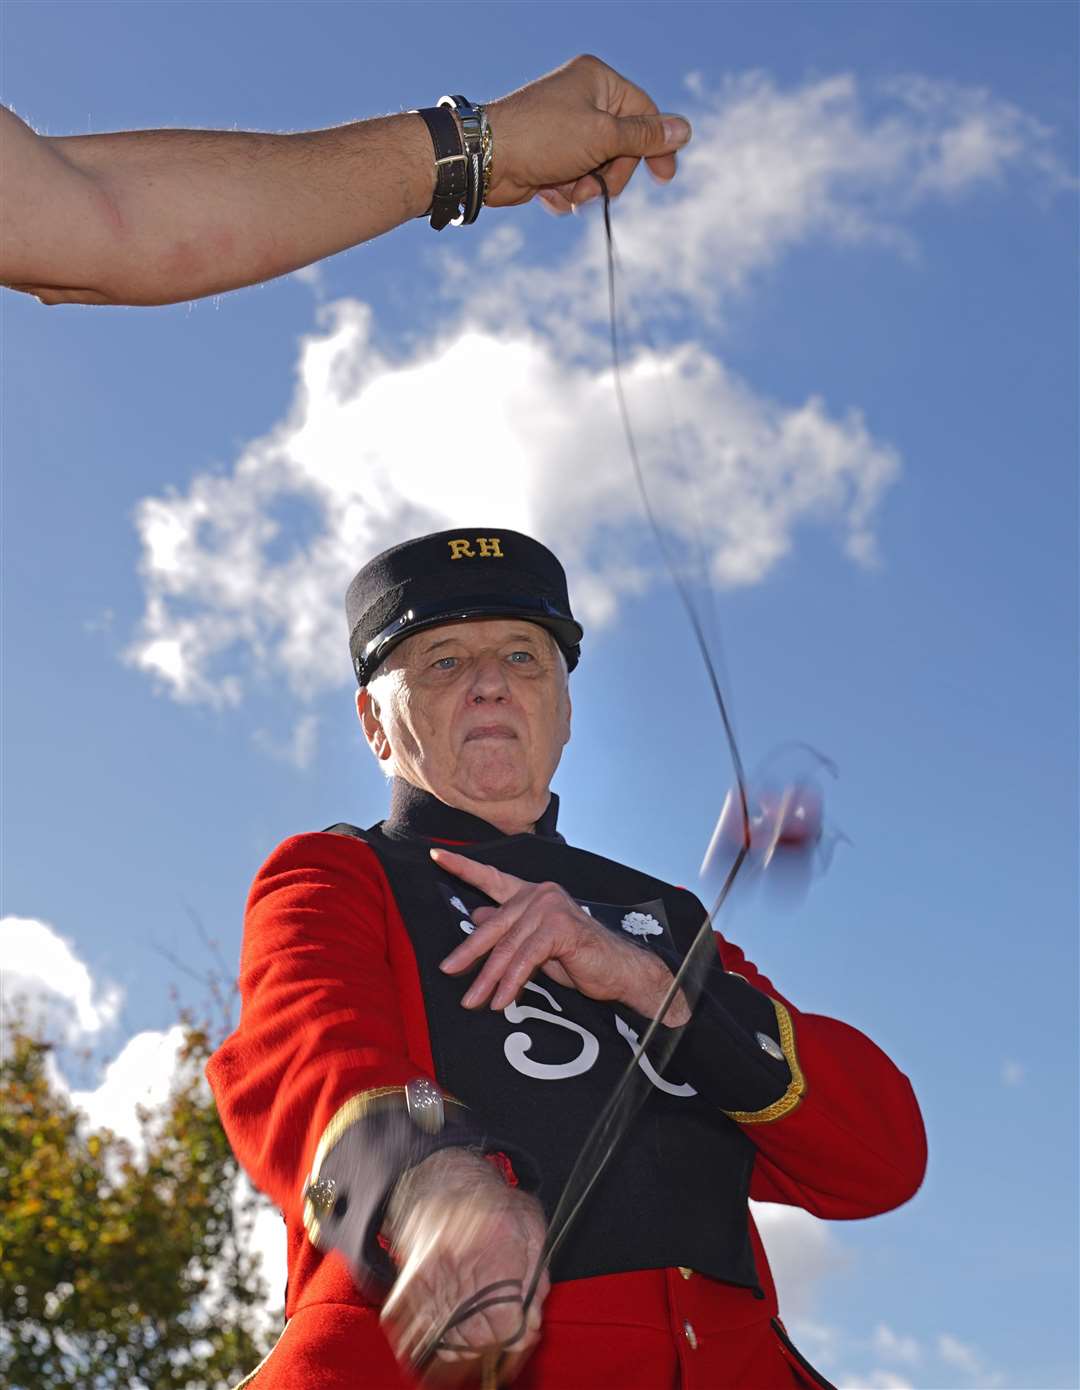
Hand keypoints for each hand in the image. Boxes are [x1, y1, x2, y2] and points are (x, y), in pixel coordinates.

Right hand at [381, 1149, 548, 1385]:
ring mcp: (430, 1277)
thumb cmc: (494, 1205)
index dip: (518, 1334)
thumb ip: (536, 1281)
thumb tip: (530, 1327)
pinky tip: (449, 1336)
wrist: (443, 1181)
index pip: (506, 1322)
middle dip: (495, 1342)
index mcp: (498, 1248)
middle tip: (501, 1329)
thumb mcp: (531, 1229)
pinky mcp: (408, 1285)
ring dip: (465, 1348)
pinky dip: (431, 1344)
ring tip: (476, 1332)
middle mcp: (460, 1265)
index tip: (522, 1329)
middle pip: (478, 1338)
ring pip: (447, 1343)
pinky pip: (415, 1333)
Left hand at [433, 848, 688, 1024]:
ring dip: (488, 978)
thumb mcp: (534, 945)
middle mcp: (540, 894)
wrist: (620, 971)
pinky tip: (502, 1000)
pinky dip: (511, 982)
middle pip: (493, 925)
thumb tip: (475, 918)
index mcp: (532, 895)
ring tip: (473, 1000)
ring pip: (507, 947)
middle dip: (469, 952)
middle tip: (448, 971)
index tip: (436, 855)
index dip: (463, 867)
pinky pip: (526, 959)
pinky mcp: (560, 927)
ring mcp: (551, 907)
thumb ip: (508, 931)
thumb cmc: (579, 958)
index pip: (492, 878)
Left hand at [485, 54, 690, 211]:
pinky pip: (576, 180)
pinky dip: (567, 192)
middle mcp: (582, 100)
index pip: (643, 112)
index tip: (664, 177)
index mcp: (598, 80)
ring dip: (587, 189)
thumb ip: (644, 137)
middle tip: (594, 189)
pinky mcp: (550, 157)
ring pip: (599, 169)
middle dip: (611, 175)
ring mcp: (565, 130)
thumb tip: (684, 130)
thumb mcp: (603, 137)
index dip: (655, 145)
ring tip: (568, 193)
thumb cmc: (543, 138)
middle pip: (622, 146)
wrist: (486, 160)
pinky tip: (549, 193)